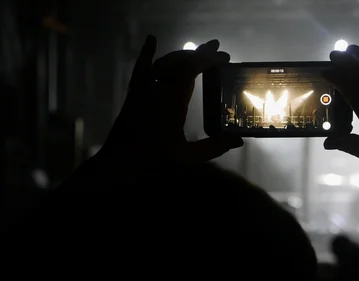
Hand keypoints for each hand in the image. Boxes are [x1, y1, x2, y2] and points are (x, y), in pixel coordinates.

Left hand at [97, 36, 241, 176]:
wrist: (120, 161)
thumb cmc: (154, 159)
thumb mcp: (188, 156)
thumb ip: (213, 147)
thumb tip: (238, 141)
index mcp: (171, 100)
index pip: (191, 69)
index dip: (208, 59)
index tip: (224, 57)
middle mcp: (156, 88)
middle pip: (179, 61)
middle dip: (199, 53)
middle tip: (217, 49)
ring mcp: (143, 89)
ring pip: (164, 62)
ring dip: (182, 54)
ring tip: (198, 51)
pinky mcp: (134, 93)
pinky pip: (141, 68)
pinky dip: (147, 53)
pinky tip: (151, 40)